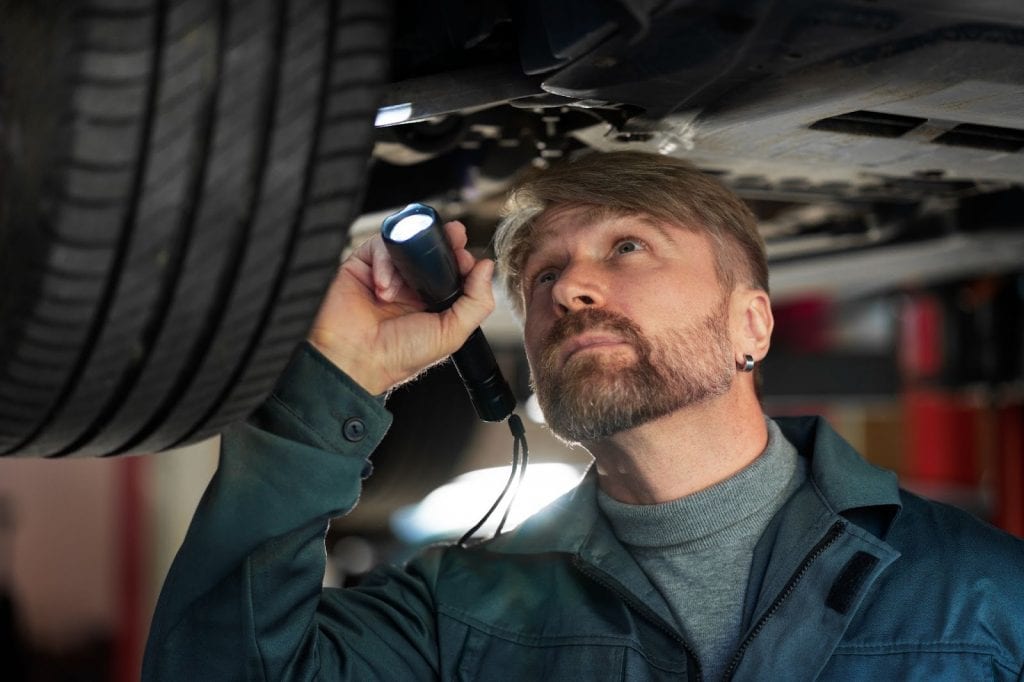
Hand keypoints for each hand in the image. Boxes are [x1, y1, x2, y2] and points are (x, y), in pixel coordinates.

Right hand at [308, 220, 494, 394]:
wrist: (356, 359)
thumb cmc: (399, 355)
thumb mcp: (451, 333)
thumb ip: (476, 302)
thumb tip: (487, 267)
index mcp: (433, 303)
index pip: (453, 269)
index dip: (461, 258)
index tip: (466, 256)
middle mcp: (411, 287)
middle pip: (432, 250)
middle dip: (444, 241)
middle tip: (452, 237)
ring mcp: (387, 275)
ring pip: (407, 244)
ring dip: (410, 260)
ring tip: (403, 287)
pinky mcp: (362, 265)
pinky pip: (379, 246)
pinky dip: (384, 262)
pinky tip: (383, 288)